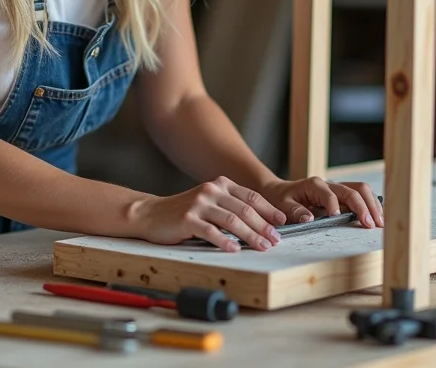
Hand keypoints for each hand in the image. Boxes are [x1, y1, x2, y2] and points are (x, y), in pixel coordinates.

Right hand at [129, 176, 287, 251]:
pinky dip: (225, 242)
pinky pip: (211, 232)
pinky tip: (235, 250)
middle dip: (264, 226)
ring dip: (251, 235)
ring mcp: (199, 203)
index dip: (269, 211)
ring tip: (263, 247)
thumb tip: (261, 223)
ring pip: (232, 221)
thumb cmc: (184, 212)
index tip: (282, 223)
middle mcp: (211, 190)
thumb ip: (230, 206)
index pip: (251, 197)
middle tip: (276, 240)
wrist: (152, 214)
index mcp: (220, 184)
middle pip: (245, 210)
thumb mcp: (209, 202)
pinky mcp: (188, 219)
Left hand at [260, 177, 383, 228]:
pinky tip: (377, 218)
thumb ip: (294, 211)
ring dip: (372, 205)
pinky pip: (361, 196)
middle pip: (353, 189)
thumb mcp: (282, 205)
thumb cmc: (281, 199)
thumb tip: (310, 219)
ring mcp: (337, 189)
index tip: (337, 219)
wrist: (280, 192)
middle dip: (364, 206)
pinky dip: (371, 205)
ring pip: (361, 190)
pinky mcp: (342, 195)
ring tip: (380, 223)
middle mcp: (329, 184)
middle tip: (371, 224)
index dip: (335, 206)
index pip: (330, 194)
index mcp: (314, 185)